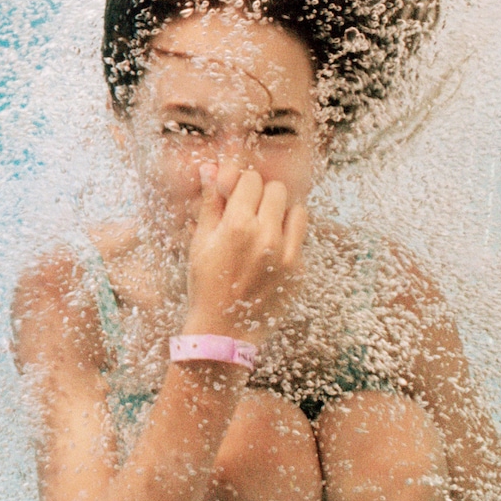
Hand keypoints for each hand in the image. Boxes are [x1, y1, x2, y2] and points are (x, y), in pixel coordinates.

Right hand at [184, 164, 307, 343]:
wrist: (223, 331)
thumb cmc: (205, 285)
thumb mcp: (199, 242)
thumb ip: (210, 203)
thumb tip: (211, 169)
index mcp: (237, 226)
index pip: (251, 179)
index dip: (242, 184)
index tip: (236, 195)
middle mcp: (266, 237)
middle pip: (277, 189)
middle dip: (262, 195)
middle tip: (250, 211)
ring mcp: (287, 254)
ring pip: (297, 210)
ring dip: (282, 213)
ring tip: (265, 229)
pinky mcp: (300, 270)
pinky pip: (301, 238)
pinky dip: (288, 238)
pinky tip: (270, 253)